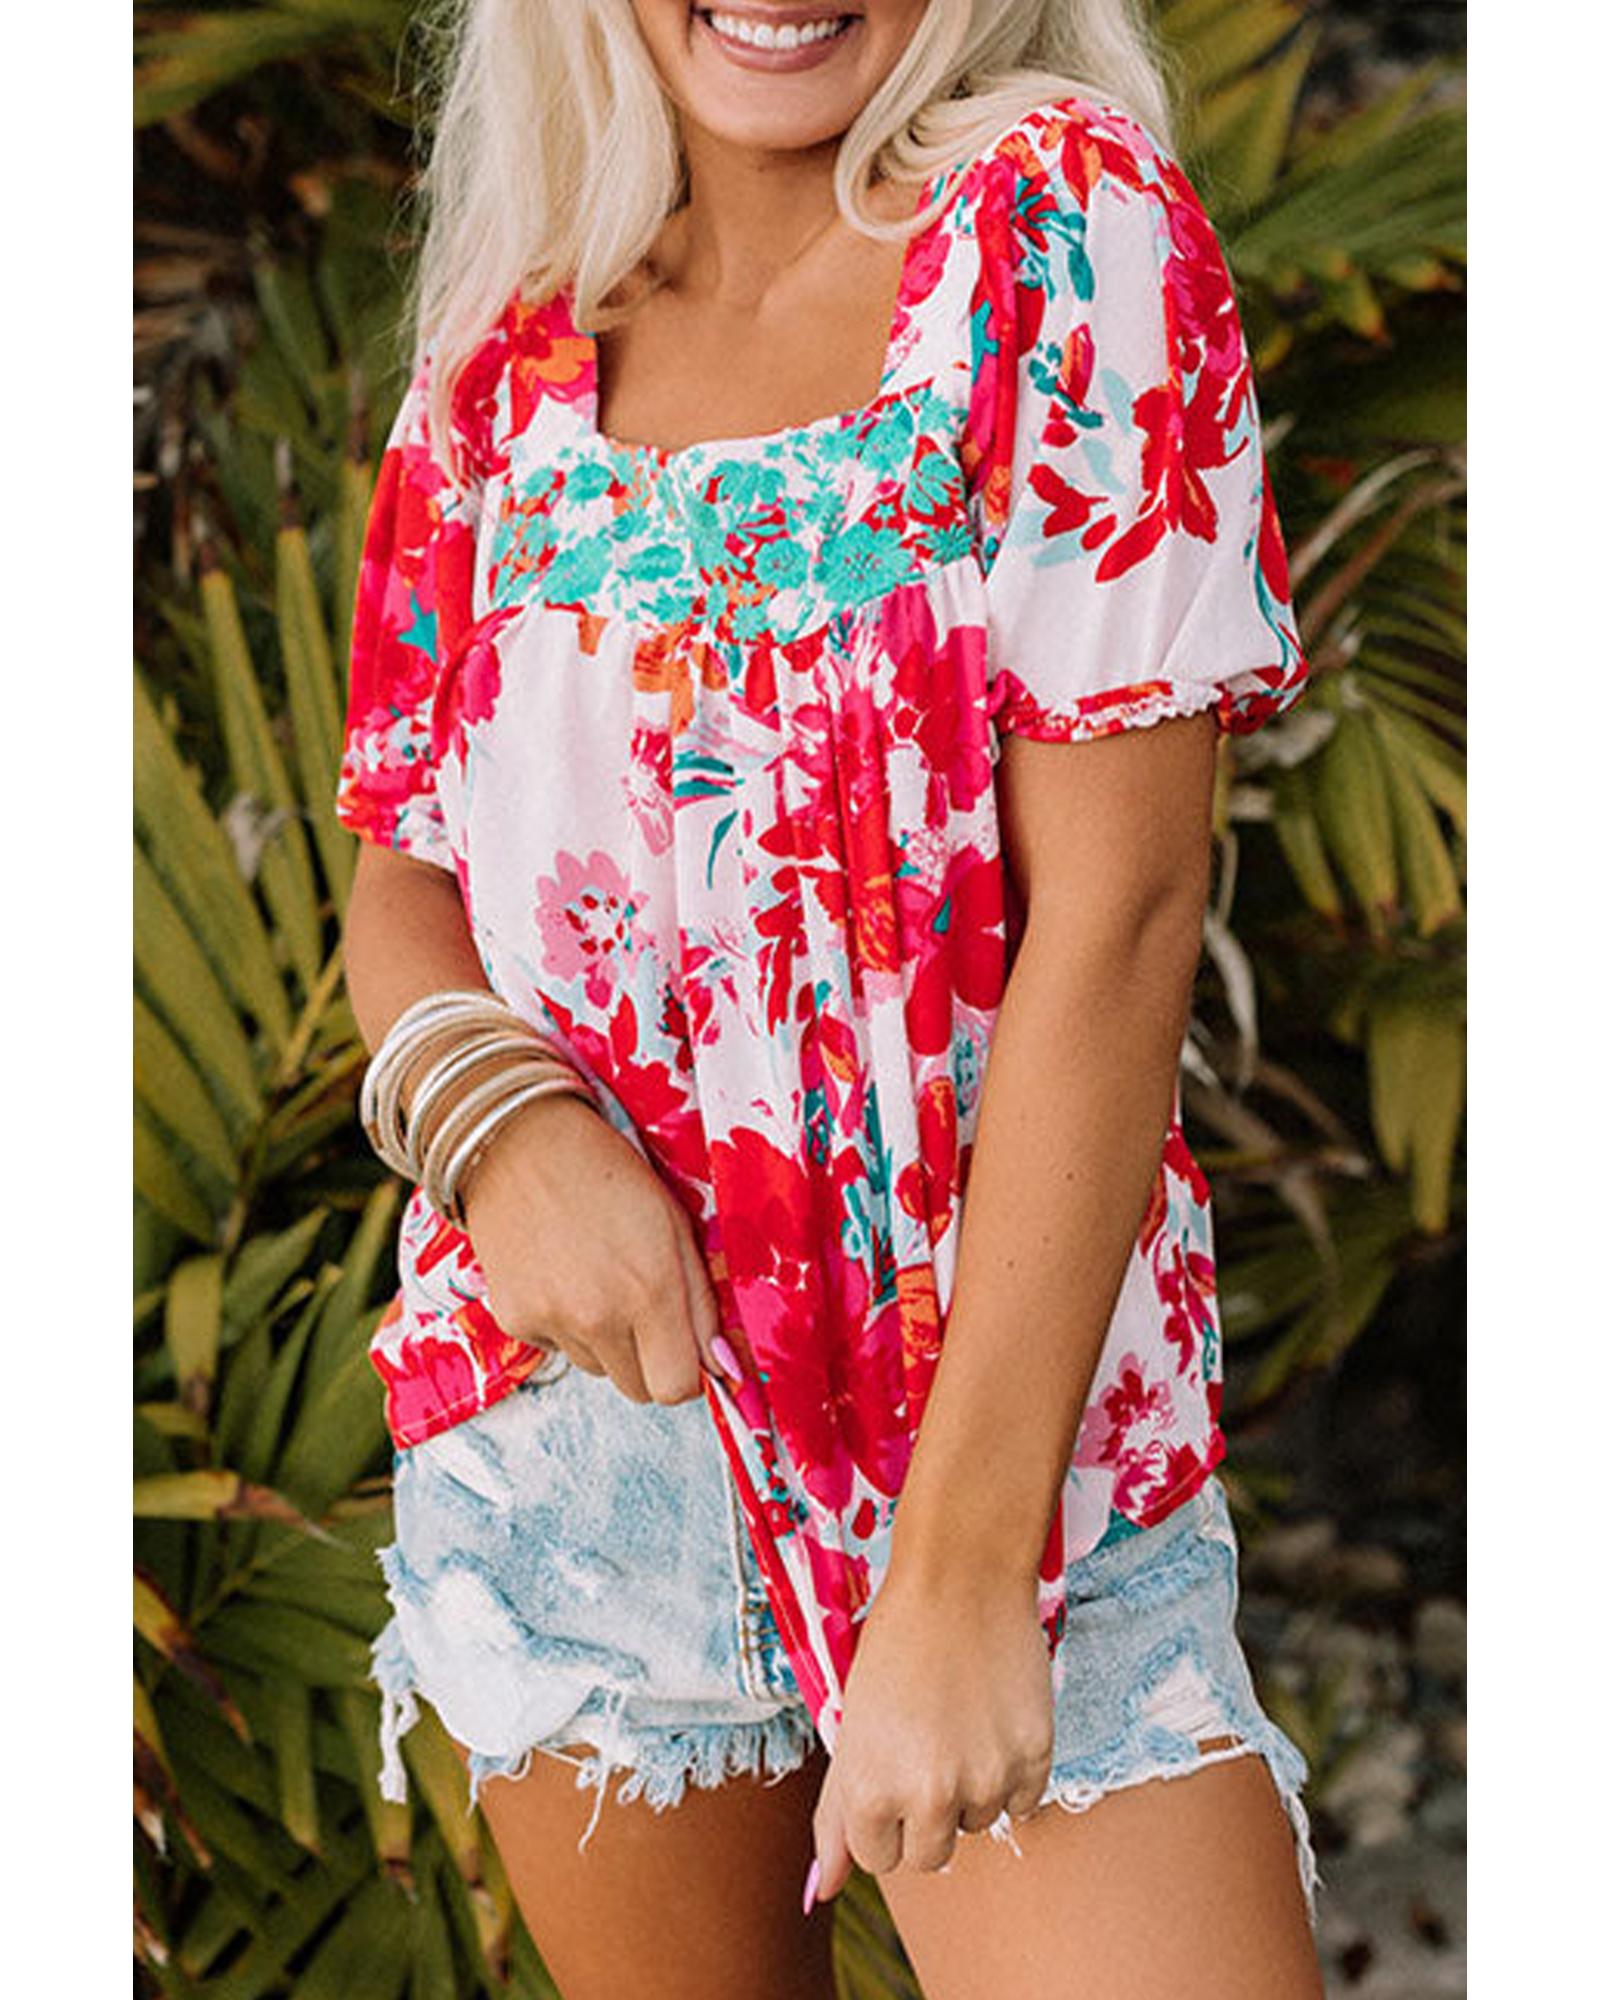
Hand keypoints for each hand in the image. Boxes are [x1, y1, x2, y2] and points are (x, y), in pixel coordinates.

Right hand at [458, 1092, 731, 1404]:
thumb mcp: (676, 1224)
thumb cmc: (607, 1174)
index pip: (678, 1387)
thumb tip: (722, 1367)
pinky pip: (557, 1349)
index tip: (684, 1345)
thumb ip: (702, 1302)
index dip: (687, 1370)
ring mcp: (551, 1321)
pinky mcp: (514, 1320)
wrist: (518, 1142)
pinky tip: (562, 1274)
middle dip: (650, 1360)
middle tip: (642, 1305)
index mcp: (651, 1289)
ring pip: (599, 1369)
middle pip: (639, 1390)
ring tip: (597, 1277)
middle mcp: (599, 1316)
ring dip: (607, 1341)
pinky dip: (565, 1325)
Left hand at [809, 1562, 1054, 1900]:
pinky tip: (992, 1720)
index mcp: (871, 1792)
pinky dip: (1010, 1772)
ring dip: (969, 1789)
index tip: (888, 1766)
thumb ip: (836, 1816)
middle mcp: (929, 1798)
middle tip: (924, 1747)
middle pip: (930, 1856)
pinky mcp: (1034, 1760)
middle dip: (924, 1815)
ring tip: (957, 1721)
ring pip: (977, 1825)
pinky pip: (1022, 1803)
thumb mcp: (852, 1730)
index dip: (881, 1811)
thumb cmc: (893, 1650)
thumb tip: (820, 1890)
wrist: (960, 1583)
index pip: (878, 1858)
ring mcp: (987, 1781)